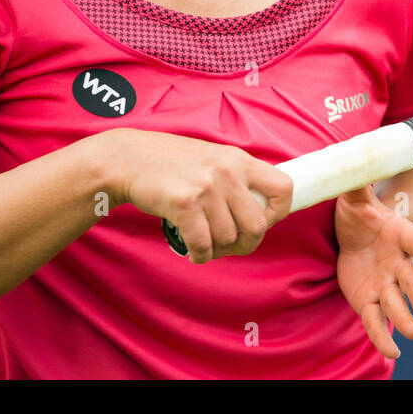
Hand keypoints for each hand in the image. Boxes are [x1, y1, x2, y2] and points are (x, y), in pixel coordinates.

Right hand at [108, 127, 291, 263]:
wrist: (129, 159)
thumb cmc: (172, 163)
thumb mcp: (214, 158)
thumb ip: (237, 179)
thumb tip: (259, 211)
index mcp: (240, 160)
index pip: (283, 188)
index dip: (278, 213)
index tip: (262, 221)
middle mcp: (228, 173)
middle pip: (257, 225)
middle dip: (247, 244)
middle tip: (233, 246)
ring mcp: (206, 188)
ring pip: (228, 239)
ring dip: (218, 250)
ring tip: (207, 245)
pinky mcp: (184, 204)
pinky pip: (203, 244)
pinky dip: (200, 255)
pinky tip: (194, 251)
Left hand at [335, 183, 412, 359]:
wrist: (351, 237)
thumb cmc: (358, 215)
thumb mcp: (354, 197)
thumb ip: (358, 183)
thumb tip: (356, 158)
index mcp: (400, 235)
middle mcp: (398, 262)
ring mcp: (386, 283)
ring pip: (398, 303)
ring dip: (406, 318)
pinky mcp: (370, 300)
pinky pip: (376, 320)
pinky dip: (383, 336)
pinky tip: (392, 352)